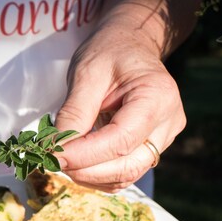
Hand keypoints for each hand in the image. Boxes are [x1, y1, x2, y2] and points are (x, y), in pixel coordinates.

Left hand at [54, 36, 185, 192]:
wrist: (130, 45)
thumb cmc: (109, 51)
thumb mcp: (86, 73)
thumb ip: (75, 112)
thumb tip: (57, 148)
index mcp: (157, 96)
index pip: (121, 140)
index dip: (85, 154)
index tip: (52, 154)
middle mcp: (169, 121)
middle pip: (127, 165)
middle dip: (85, 169)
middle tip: (52, 158)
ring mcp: (165, 137)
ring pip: (127, 175)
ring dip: (90, 175)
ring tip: (64, 157)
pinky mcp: (153, 146)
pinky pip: (126, 172)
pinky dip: (99, 174)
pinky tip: (79, 160)